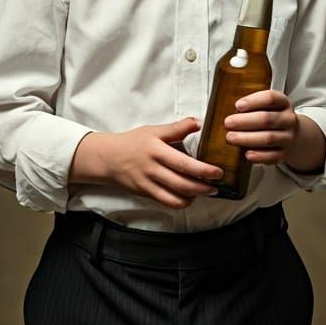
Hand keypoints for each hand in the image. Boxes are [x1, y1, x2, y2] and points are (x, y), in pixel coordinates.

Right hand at [70, 118, 222, 208]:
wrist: (107, 158)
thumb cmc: (134, 142)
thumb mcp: (154, 130)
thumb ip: (177, 128)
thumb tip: (199, 122)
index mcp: (157, 151)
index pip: (183, 163)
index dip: (203, 170)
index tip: (218, 173)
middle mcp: (152, 169)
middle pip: (181, 184)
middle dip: (203, 188)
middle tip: (216, 187)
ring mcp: (147, 184)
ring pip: (174, 197)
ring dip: (194, 197)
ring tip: (207, 192)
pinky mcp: (145, 193)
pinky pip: (166, 202)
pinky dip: (180, 202)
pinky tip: (190, 197)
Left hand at [223, 89, 302, 164]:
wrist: (291, 136)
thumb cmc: (272, 118)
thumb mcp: (267, 107)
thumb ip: (251, 106)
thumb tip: (225, 107)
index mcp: (283, 104)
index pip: (271, 98)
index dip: (254, 101)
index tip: (238, 105)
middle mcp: (288, 120)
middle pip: (267, 119)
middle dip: (245, 121)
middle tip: (228, 123)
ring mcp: (288, 137)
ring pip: (269, 138)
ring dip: (247, 138)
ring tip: (231, 138)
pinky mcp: (284, 154)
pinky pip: (273, 156)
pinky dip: (259, 156)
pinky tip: (247, 154)